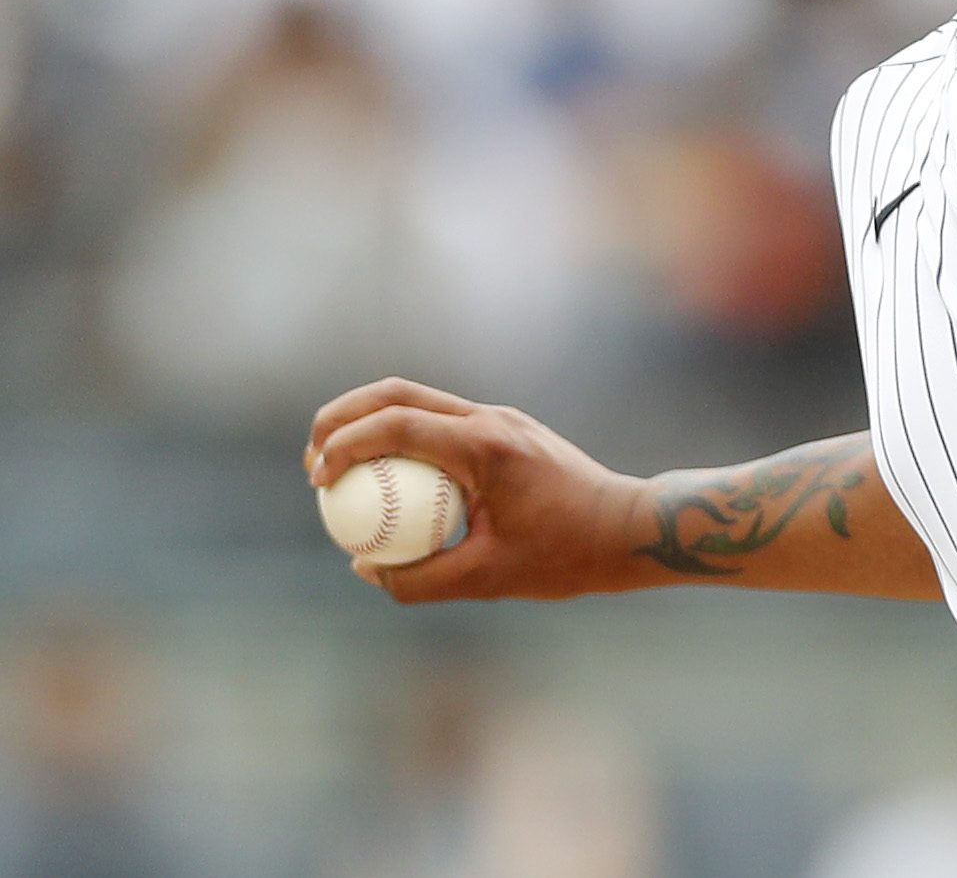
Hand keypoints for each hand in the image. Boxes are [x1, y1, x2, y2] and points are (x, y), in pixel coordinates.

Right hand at [305, 379, 651, 603]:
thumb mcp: (488, 579)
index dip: (344, 445)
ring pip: (417, 399)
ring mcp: (499, 419)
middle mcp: (491, 420)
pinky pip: (439, 422)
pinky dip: (402, 438)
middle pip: (397, 393)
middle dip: (342, 417)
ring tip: (336, 467)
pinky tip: (386, 480)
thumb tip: (364, 568)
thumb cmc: (566, 555)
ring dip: (369, 422)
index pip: (397, 424)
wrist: (627, 528)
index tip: (318, 481)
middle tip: (311, 460)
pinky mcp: (504, 430)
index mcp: (486, 447)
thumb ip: (419, 580)